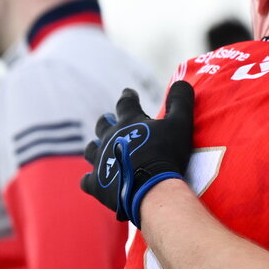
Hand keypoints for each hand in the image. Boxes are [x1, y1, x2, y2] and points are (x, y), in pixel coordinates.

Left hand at [81, 82, 194, 227]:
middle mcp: (109, 138)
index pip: (126, 102)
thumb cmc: (167, 153)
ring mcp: (101, 161)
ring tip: (100, 148)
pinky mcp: (97, 183)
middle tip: (110, 121)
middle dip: (107, 122)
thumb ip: (181, 101)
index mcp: (129, 121)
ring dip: (96, 147)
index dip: (128, 96)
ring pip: (91, 150)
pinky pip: (87, 180)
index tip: (129, 93)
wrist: (151, 188)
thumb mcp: (180, 123)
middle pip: (102, 125)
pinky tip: (93, 180)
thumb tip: (182, 81)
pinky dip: (90, 179)